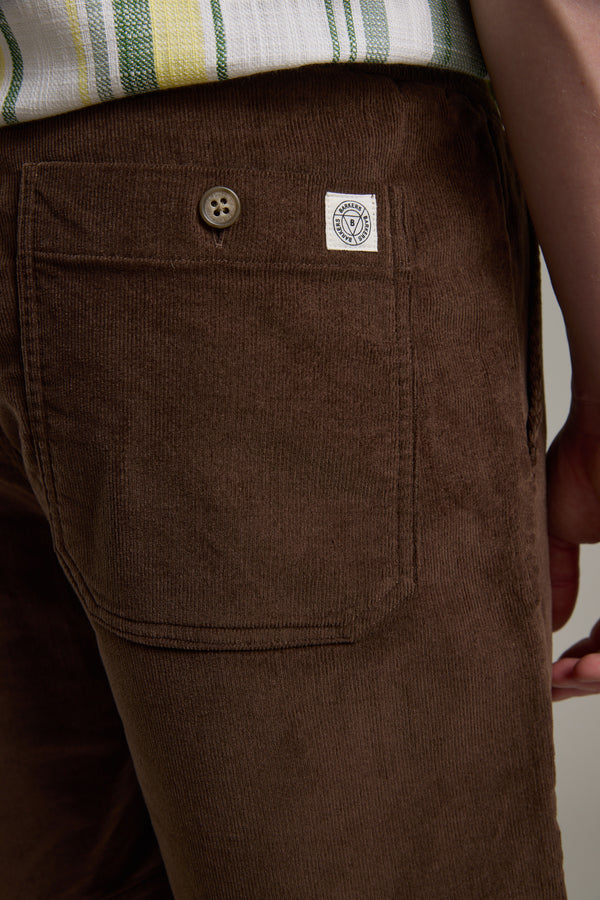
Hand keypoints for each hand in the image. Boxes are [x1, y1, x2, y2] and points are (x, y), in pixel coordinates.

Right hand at [546, 400, 599, 700]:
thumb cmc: (585, 455)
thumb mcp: (559, 525)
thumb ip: (555, 574)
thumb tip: (550, 624)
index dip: (583, 664)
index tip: (548, 673)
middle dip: (588, 678)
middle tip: (552, 683)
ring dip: (599, 675)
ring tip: (564, 679)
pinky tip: (582, 666)